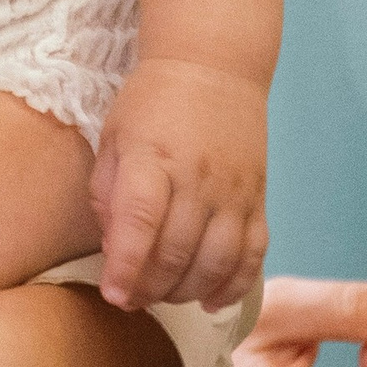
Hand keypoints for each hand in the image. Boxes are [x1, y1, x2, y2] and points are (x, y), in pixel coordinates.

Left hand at [91, 58, 268, 313]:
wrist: (214, 66)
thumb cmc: (153, 103)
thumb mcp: (113, 137)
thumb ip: (107, 194)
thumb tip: (115, 251)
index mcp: (152, 158)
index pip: (141, 222)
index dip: (126, 266)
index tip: (113, 294)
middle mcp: (197, 178)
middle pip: (176, 253)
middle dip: (149, 288)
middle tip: (130, 299)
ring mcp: (233, 192)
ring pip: (216, 262)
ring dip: (187, 292)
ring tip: (164, 295)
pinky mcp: (258, 199)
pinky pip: (253, 255)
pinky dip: (234, 285)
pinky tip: (210, 300)